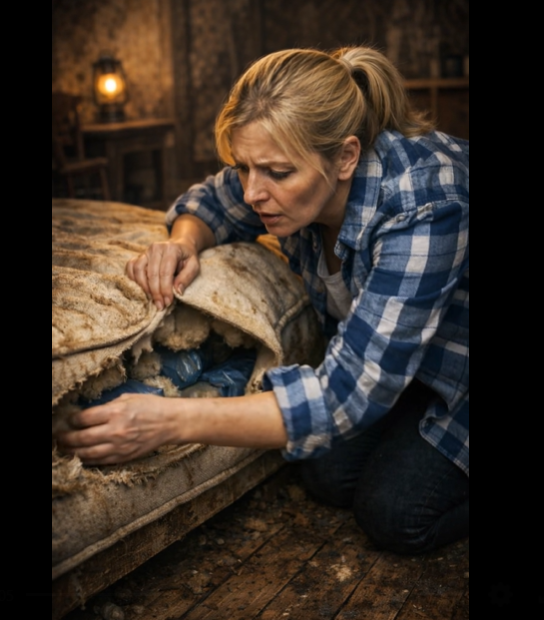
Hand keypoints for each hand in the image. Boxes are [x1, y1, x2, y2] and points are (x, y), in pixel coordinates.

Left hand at [54, 393, 178, 464]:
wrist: (170, 423)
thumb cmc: (151, 406)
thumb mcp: (129, 398)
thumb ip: (109, 405)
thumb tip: (91, 412)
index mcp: (116, 412)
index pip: (84, 418)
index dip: (73, 419)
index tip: (69, 420)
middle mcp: (116, 430)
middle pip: (82, 438)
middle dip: (66, 438)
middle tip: (58, 437)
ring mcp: (120, 446)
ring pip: (88, 453)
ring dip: (73, 452)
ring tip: (64, 449)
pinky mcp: (125, 456)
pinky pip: (101, 461)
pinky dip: (88, 460)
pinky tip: (81, 457)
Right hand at [126, 239, 200, 309]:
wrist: (181, 246)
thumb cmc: (187, 258)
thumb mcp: (194, 266)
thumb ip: (186, 278)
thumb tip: (177, 291)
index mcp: (171, 249)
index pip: (165, 272)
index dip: (165, 289)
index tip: (167, 302)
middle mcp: (156, 248)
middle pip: (151, 273)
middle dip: (155, 292)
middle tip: (160, 305)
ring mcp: (146, 251)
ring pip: (138, 270)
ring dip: (144, 287)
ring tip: (152, 298)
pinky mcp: (139, 256)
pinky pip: (131, 267)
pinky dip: (134, 279)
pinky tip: (142, 288)